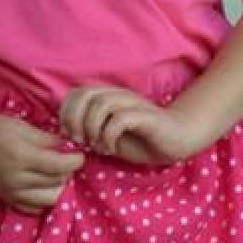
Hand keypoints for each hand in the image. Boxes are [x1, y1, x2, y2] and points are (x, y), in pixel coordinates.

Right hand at [0, 110, 84, 213]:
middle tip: (68, 159)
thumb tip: (68, 145)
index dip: (75, 161)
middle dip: (68, 172)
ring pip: (48, 200)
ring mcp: (9, 191)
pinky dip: (43, 199)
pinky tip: (44, 185)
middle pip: (56, 183)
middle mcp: (15, 179)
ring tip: (56, 172)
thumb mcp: (21, 126)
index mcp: (20, 157)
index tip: (80, 154)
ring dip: (58, 187)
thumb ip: (46, 138)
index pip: (58, 166)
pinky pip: (32, 208)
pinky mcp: (4, 198)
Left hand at [59, 85, 207, 164]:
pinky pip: (119, 120)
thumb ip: (90, 132)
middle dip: (74, 120)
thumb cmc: (141, 139)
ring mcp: (132, 104)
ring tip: (95, 145)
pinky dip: (107, 136)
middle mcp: (118, 96)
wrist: (177, 138)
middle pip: (85, 95)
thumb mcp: (109, 136)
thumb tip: (68, 137)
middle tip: (79, 140)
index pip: (76, 93)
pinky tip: (109, 149)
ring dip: (91, 128)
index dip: (66, 113)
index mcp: (108, 98)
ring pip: (101, 104)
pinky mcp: (145, 116)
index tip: (68, 135)